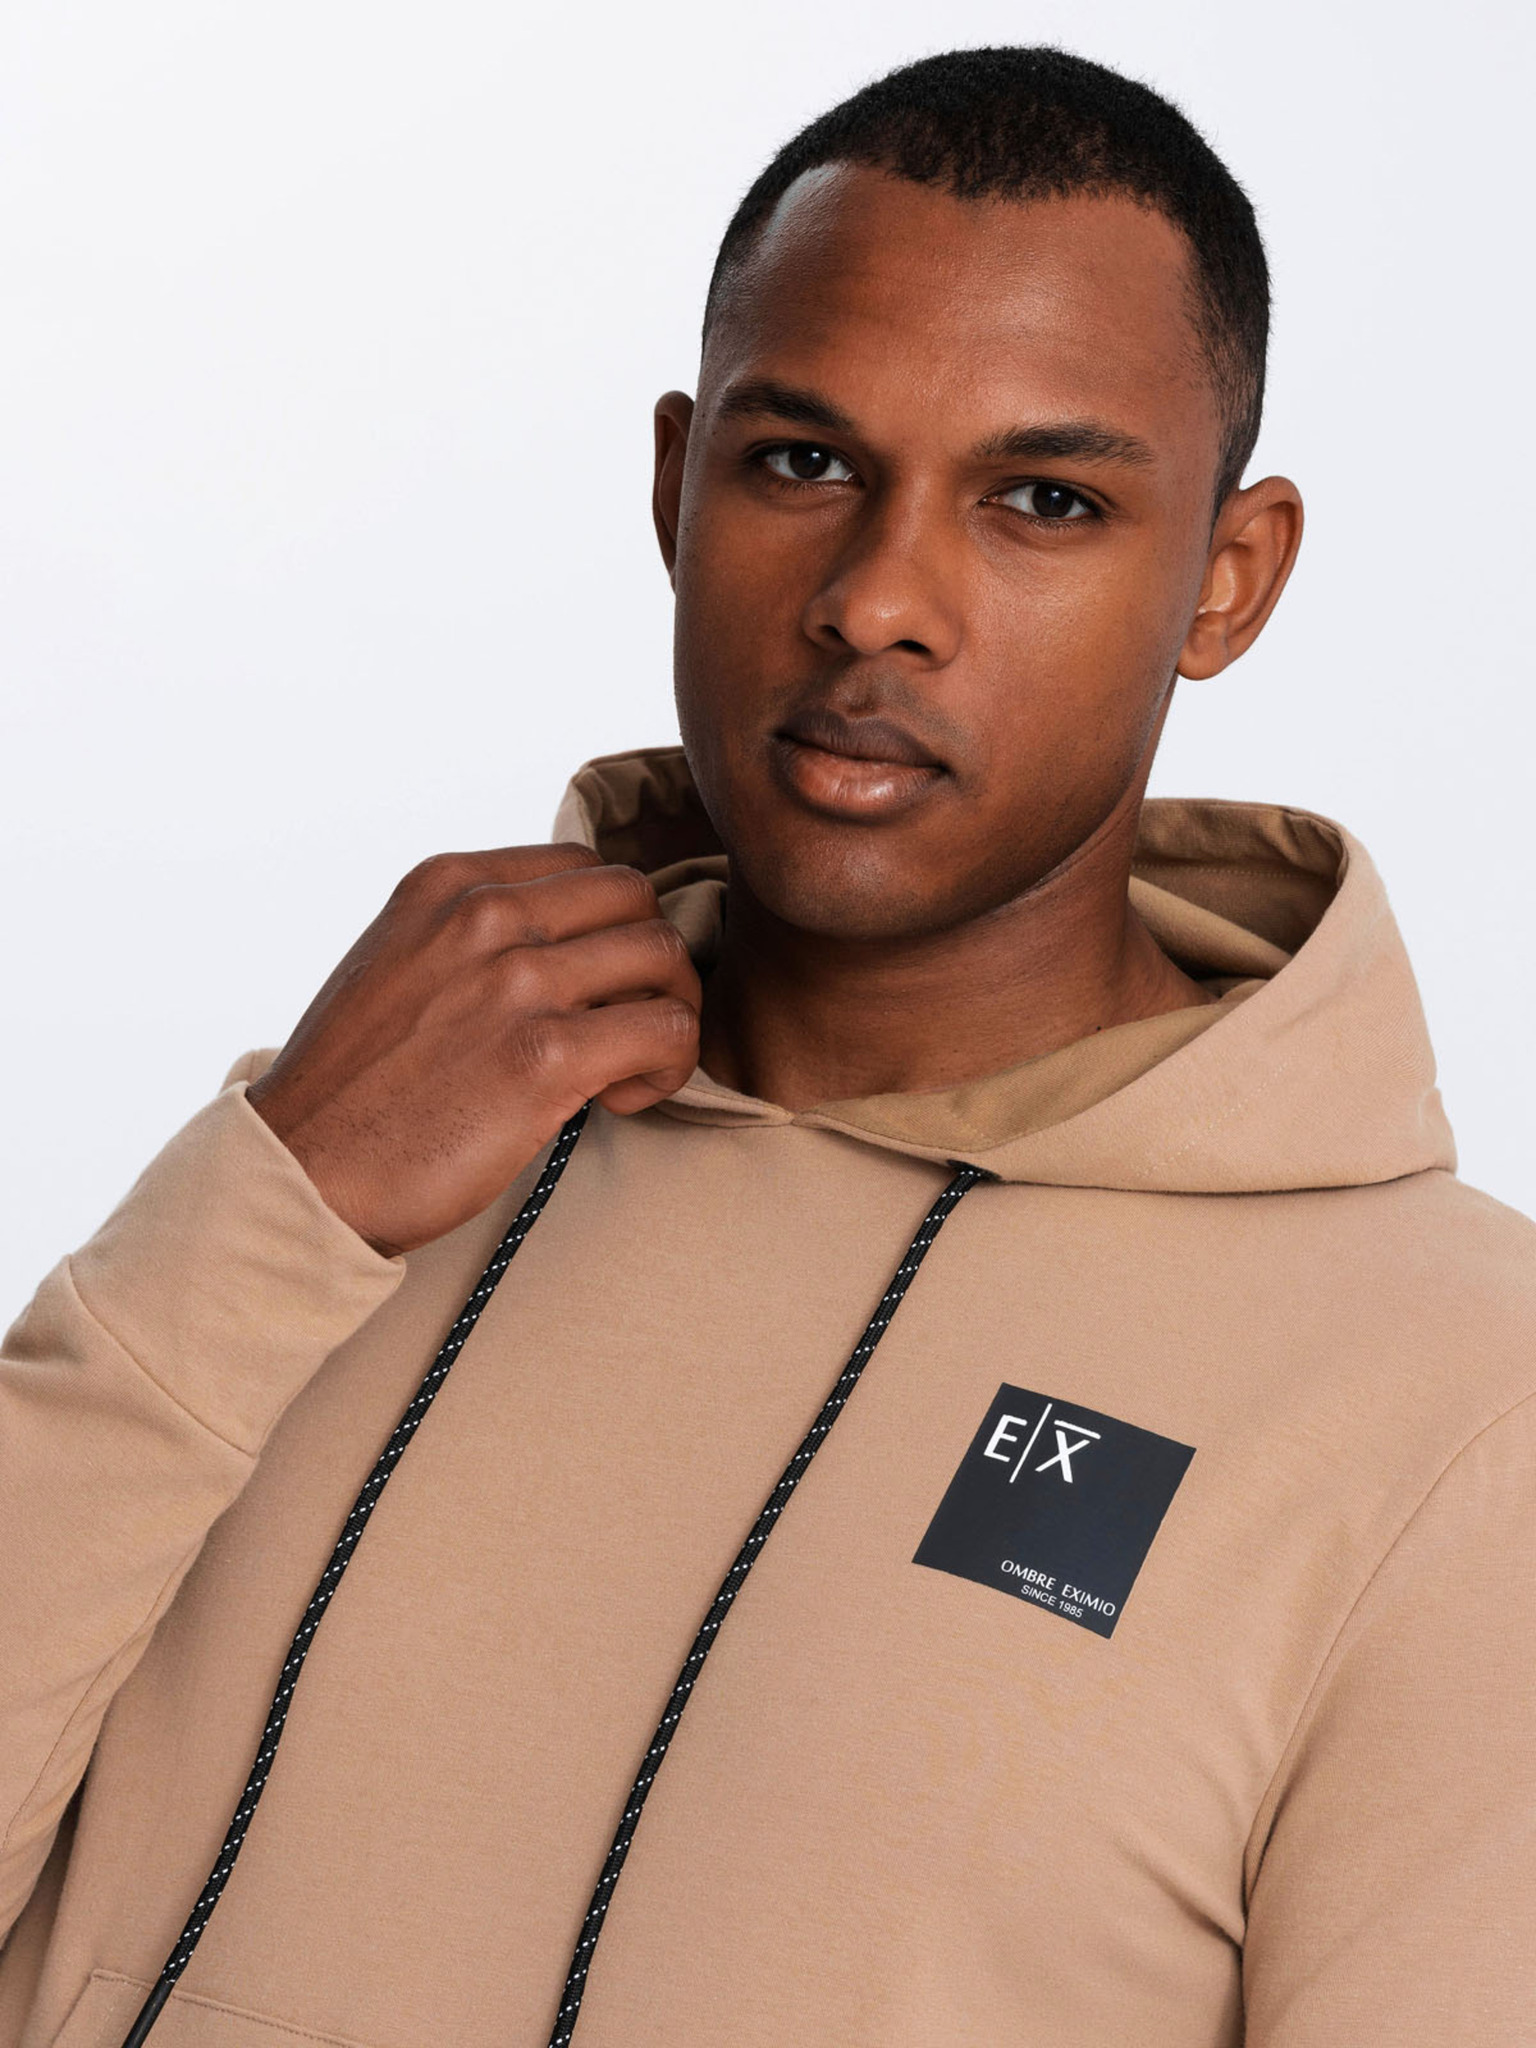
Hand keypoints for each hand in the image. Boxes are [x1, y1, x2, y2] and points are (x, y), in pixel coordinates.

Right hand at [245, 844, 699, 1255]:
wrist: (304, 1173)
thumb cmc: (354, 1088)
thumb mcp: (397, 963)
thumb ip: (472, 936)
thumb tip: (563, 944)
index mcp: (448, 884)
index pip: (584, 866)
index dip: (608, 926)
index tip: (590, 987)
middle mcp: (484, 915)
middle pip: (636, 897)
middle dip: (651, 960)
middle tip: (628, 1025)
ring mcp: (517, 980)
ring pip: (665, 955)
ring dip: (669, 1012)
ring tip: (626, 1068)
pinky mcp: (547, 1055)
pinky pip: (668, 1029)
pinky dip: (668, 1066)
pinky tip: (621, 1099)